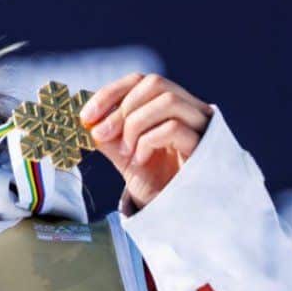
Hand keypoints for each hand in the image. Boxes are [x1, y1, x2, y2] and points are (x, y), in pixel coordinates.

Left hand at [79, 73, 213, 210]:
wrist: (171, 210)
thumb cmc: (150, 177)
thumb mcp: (121, 151)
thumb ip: (106, 133)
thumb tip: (88, 119)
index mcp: (167, 103)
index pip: (139, 80)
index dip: (110, 93)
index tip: (86, 116)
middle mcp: (190, 108)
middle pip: (155, 83)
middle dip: (121, 109)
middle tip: (100, 134)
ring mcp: (201, 125)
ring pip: (168, 101)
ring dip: (136, 124)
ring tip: (125, 151)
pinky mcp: (204, 145)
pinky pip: (174, 127)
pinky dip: (149, 140)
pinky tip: (141, 160)